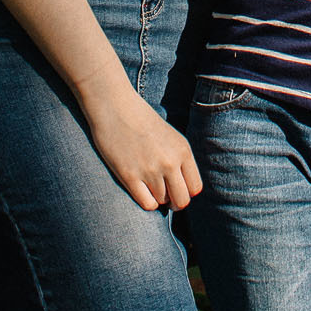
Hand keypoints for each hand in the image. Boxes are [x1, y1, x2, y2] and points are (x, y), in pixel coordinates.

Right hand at [80, 82, 203, 211]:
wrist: (114, 106)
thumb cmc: (141, 119)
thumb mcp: (170, 135)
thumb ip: (178, 159)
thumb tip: (181, 188)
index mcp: (183, 150)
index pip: (195, 188)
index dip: (186, 192)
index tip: (176, 189)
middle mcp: (170, 162)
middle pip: (182, 200)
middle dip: (174, 202)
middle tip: (165, 197)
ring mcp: (150, 170)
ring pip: (162, 202)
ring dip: (156, 198)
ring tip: (147, 184)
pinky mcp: (129, 176)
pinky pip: (147, 204)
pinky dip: (146, 202)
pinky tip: (140, 190)